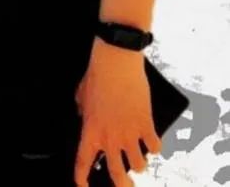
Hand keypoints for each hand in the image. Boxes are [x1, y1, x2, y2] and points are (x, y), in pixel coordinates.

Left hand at [73, 38, 161, 186]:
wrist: (116, 61)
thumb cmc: (98, 74)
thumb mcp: (81, 94)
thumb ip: (82, 111)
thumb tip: (84, 117)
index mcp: (90, 130)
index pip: (83, 162)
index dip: (82, 179)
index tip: (85, 186)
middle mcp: (109, 137)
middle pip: (116, 175)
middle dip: (123, 185)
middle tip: (127, 184)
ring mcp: (129, 133)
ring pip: (138, 165)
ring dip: (140, 162)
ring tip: (139, 154)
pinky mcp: (146, 125)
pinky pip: (155, 148)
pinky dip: (155, 145)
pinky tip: (152, 138)